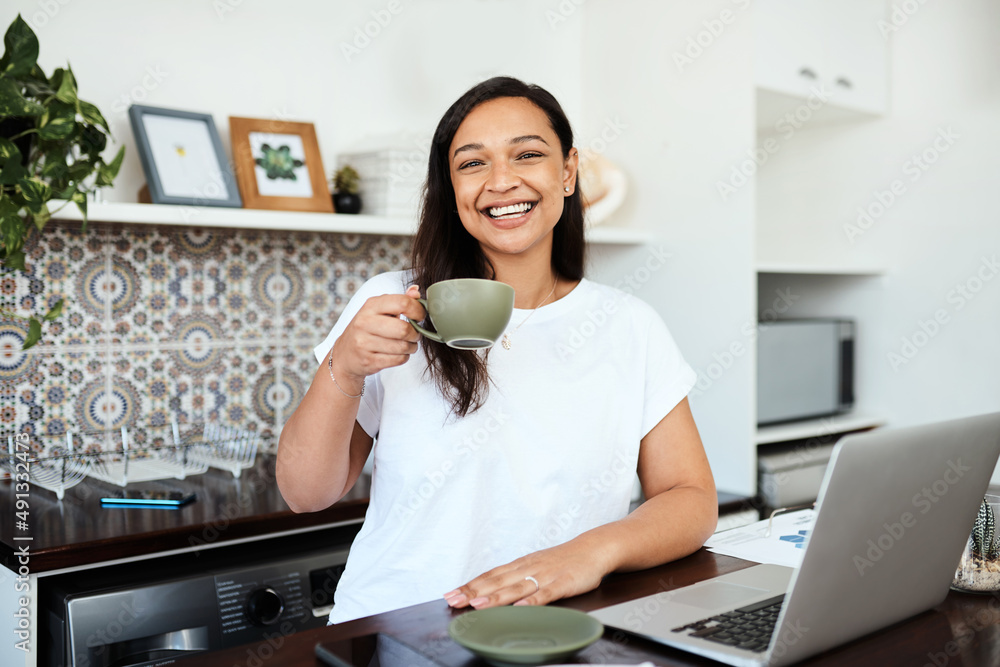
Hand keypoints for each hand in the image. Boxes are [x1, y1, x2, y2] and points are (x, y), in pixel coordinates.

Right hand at [330, 285, 424, 389]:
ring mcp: (364, 343)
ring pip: (403, 346)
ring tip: (408, 345)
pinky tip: (399, 353)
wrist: (345, 354)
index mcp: (371, 306)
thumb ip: (400, 300)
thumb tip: (416, 291)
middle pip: (403, 328)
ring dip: (411, 347)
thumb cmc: (367, 329)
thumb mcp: (379, 310)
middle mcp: (364, 322)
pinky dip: (404, 357)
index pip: (402, 303)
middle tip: (415, 335)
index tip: (420, 316)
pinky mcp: (368, 361)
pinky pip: (398, 359)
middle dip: (416, 334)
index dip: (418, 310)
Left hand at [443, 538, 613, 609]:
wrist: (593, 548)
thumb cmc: (563, 560)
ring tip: (478, 605)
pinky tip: (521, 608)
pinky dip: (532, 601)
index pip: (489, 575)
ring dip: (496, 597)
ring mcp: (545, 575)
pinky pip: (546, 593)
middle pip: (497, 581)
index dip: (470, 585)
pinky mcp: (563, 583)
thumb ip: (516, 578)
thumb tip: (491, 590)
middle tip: (454, 600)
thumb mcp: (535, 566)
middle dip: (474, 591)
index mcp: (520, 565)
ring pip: (516, 587)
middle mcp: (528, 568)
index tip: (451, 594)